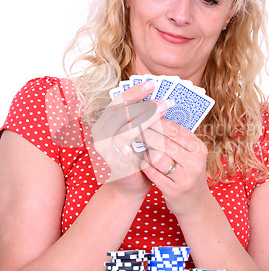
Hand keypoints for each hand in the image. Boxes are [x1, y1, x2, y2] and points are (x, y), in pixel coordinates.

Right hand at [90, 81, 171, 197]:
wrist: (130, 187)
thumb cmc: (139, 158)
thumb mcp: (142, 135)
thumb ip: (145, 119)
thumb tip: (163, 98)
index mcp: (108, 123)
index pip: (119, 102)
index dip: (134, 91)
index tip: (153, 83)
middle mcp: (102, 132)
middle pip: (120, 110)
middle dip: (144, 103)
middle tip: (165, 99)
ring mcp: (104, 147)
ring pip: (124, 126)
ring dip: (145, 117)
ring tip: (164, 111)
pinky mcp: (111, 160)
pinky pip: (125, 145)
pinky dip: (139, 135)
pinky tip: (154, 130)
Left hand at [139, 117, 209, 217]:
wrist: (195, 203)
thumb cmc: (187, 172)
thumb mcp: (189, 154)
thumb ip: (177, 137)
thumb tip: (156, 114)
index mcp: (199, 149)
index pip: (175, 130)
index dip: (156, 121)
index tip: (142, 116)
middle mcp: (195, 162)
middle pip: (164, 142)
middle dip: (146, 134)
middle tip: (131, 128)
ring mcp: (185, 178)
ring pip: (158, 157)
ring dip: (145, 151)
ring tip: (137, 145)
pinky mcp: (174, 191)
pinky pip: (153, 174)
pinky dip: (144, 165)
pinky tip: (140, 162)